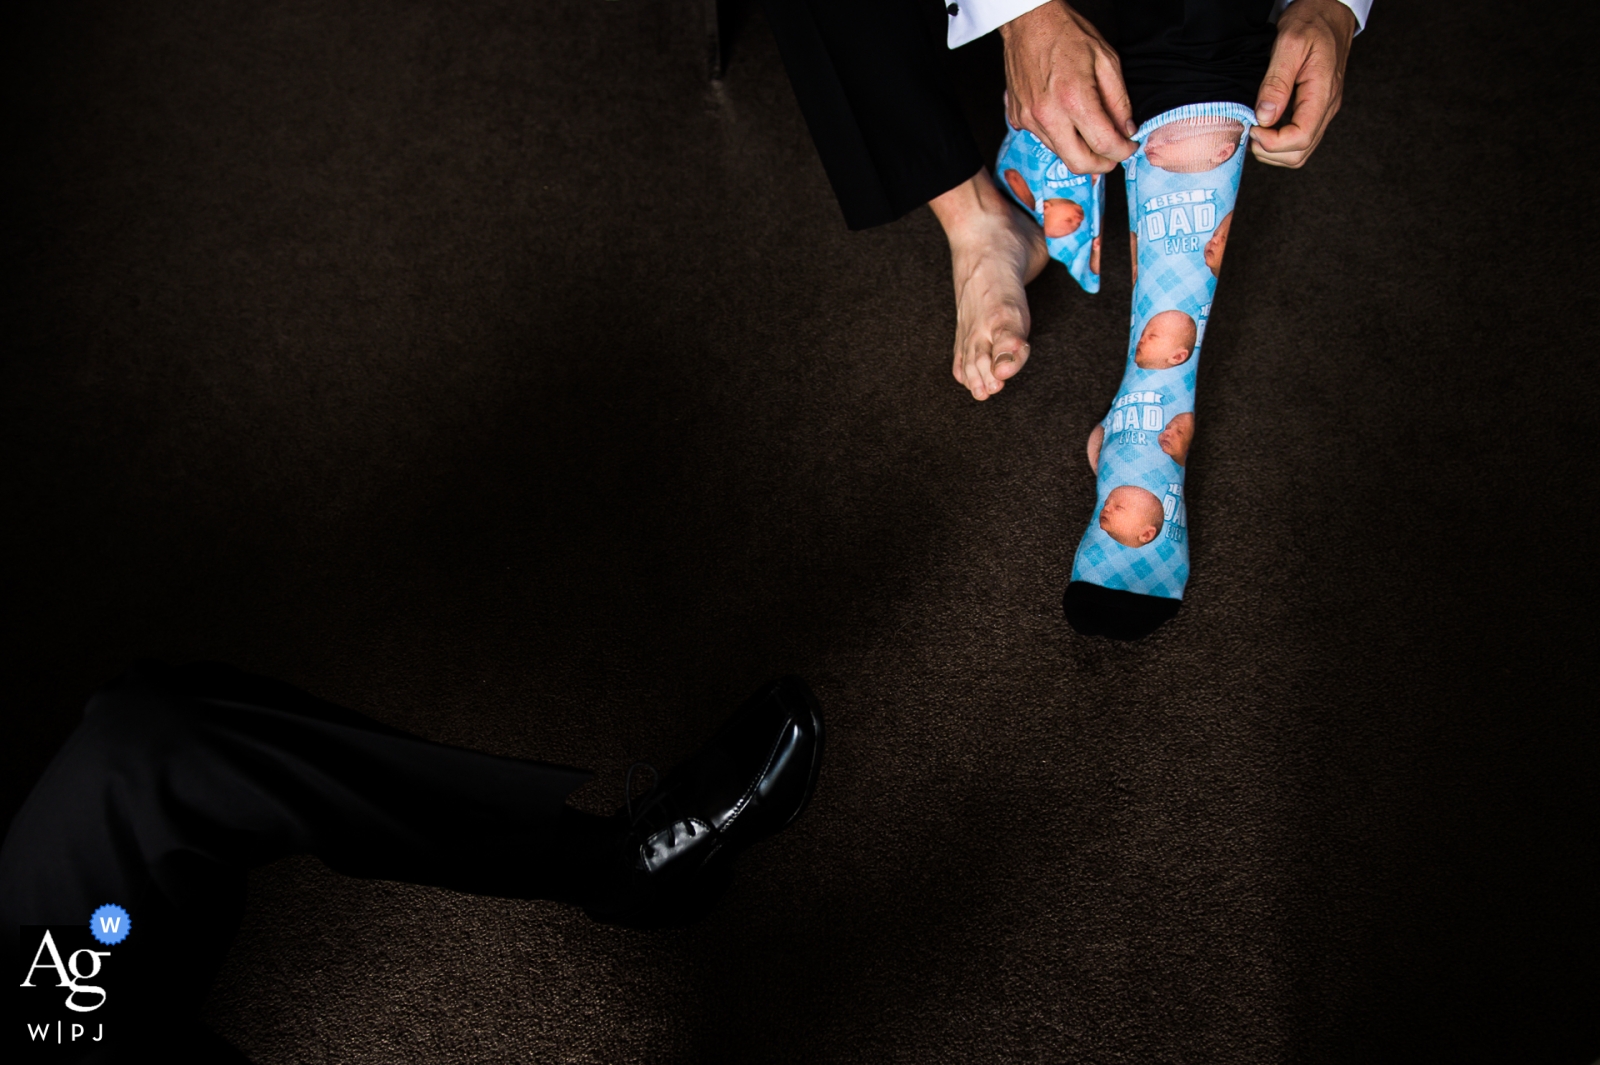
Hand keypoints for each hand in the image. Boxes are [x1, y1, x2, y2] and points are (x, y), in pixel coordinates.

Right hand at [1000, 2, 1136, 174]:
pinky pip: (1043, 139)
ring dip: (1080, 149)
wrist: (1028, 22)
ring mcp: (1029, 119)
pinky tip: (1066, 117)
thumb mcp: (1106, 60)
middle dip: (1102, 164)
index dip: (1123, 151)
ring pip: (1060, 153)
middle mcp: (1048, 114)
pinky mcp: (1018, 118)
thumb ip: (1119, 100)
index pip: (1104, 144)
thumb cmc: (1065, 33)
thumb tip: (1126, 129)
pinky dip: (1060, 136)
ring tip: (1090, 130)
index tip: (1129, 147)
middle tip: (1113, 154)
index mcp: (1074, 98)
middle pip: (1078, 163)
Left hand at [1250, 0, 1357, 167]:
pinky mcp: (1315, 109)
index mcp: (1322, 93)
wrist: (1328, 12)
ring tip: (1256, 128)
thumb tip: (1265, 116)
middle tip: (1251, 129)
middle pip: (1300, 153)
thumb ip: (1276, 82)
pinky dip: (1278, 141)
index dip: (1272, 142)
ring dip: (1273, 149)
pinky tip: (1265, 125)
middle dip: (1270, 150)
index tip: (1253, 127)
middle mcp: (1326, 107)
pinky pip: (1299, 138)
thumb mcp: (1289, 44)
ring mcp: (1322, 110)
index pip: (1301, 138)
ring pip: (1299, 151)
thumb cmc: (1311, 22)